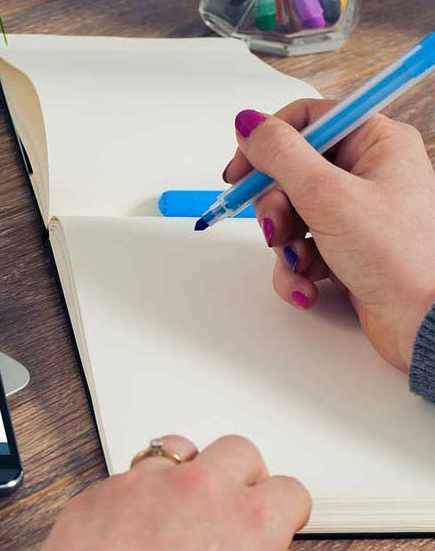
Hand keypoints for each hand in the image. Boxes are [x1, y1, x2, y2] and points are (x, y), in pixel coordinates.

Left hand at [43, 435, 310, 550]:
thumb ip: (253, 550)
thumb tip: (255, 547)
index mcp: (247, 522)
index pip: (290, 492)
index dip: (285, 510)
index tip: (278, 519)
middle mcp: (200, 490)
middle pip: (239, 452)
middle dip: (240, 478)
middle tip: (232, 508)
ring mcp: (147, 483)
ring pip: (180, 449)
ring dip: (187, 473)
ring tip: (183, 505)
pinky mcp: (104, 489)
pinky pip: (132, 474)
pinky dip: (141, 491)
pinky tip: (137, 519)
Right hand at [225, 100, 434, 370]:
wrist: (426, 323)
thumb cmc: (401, 257)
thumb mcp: (327, 195)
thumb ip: (280, 154)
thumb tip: (248, 124)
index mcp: (376, 142)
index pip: (305, 121)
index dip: (266, 144)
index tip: (240, 170)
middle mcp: (368, 172)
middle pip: (289, 171)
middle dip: (275, 207)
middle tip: (277, 227)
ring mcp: (356, 212)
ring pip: (290, 213)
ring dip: (284, 243)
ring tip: (300, 261)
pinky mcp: (347, 247)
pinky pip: (301, 247)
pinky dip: (296, 268)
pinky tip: (309, 283)